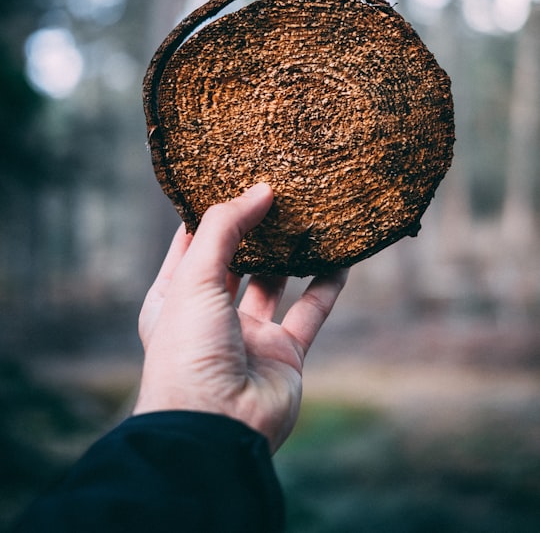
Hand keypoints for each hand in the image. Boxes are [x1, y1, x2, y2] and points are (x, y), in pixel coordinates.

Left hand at [133, 183, 347, 452]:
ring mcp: (249, 336)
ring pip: (275, 283)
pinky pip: (310, 311)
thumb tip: (259, 190)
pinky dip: (327, 285)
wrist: (216, 429)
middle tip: (277, 191)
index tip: (232, 178)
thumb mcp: (194, 277)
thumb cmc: (188, 352)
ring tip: (309, 215)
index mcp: (174, 298)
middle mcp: (210, 315)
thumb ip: (226, 228)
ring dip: (292, 253)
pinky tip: (341, 257)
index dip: (210, 213)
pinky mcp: (284, 354)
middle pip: (236, 260)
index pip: (191, 244)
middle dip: (255, 229)